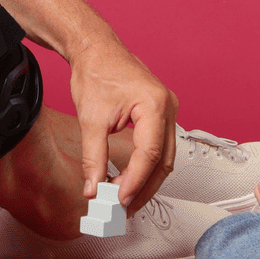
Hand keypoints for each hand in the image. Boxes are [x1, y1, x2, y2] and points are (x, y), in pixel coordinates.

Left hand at [66, 37, 175, 211]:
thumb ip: (93, 157)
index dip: (135, 181)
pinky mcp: (161, 114)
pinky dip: (148, 166)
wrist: (96, 49)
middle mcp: (168, 107)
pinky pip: (160, 146)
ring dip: (147, 180)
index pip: (149, 154)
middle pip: (164, 160)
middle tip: (124, 208)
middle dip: (145, 188)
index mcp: (154, 104)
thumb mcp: (90, 119)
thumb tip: (92, 188)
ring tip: (126, 199)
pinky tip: (131, 180)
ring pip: (165, 157)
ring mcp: (168, 110)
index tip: (119, 200)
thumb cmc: (95, 74)